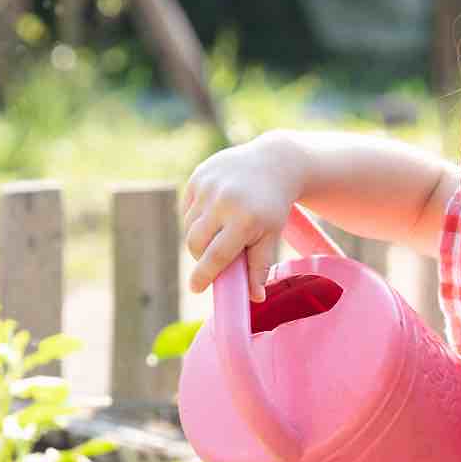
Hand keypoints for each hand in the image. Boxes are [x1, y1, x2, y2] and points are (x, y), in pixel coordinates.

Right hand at [182, 133, 303, 301]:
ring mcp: (209, 186)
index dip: (203, 275)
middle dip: (200, 256)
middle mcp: (223, 202)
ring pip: (189, 226)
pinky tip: (213, 214)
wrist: (273, 163)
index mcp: (244, 220)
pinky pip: (187, 208)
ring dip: (199, 236)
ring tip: (218, 233)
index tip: (195, 288)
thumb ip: (260, 266)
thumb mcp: (271, 236)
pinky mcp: (199, 176)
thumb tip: (256, 298)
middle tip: (213, 258)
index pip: (216, 256)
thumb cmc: (273, 206)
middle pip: (196, 242)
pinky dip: (195, 217)